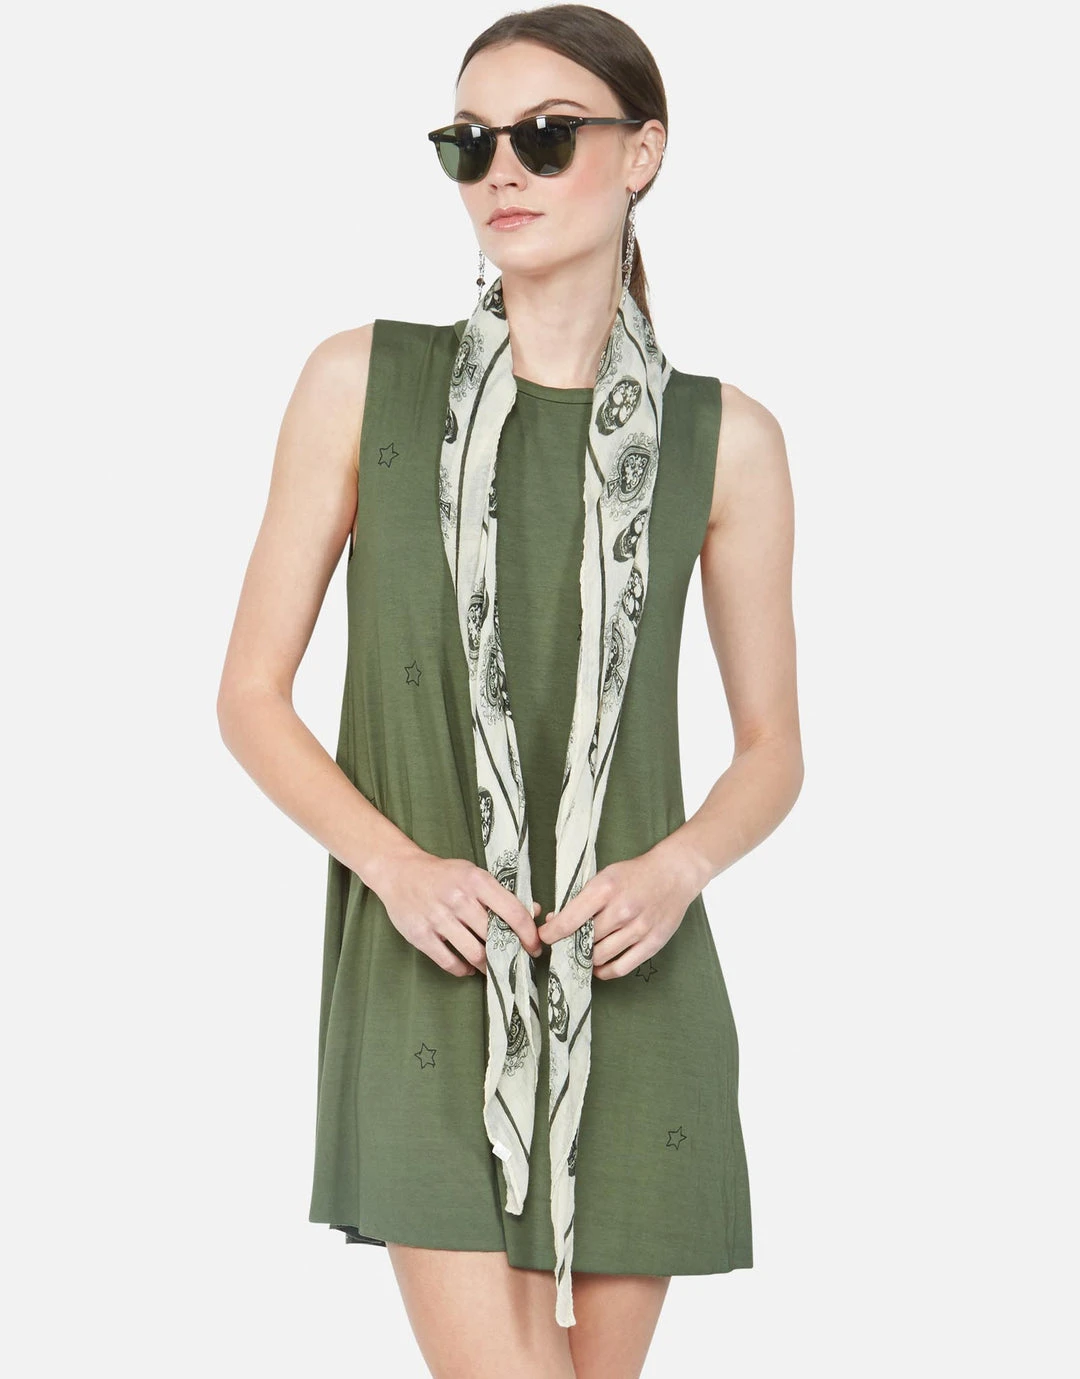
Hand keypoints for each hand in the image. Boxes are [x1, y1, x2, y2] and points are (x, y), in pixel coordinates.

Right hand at [373, 847, 542, 977]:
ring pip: (474, 953)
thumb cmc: (444, 875)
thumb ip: (502, 895)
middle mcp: (459, 899)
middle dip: (507, 953)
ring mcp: (438, 918)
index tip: (534, 947)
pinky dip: (463, 970)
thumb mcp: (474, 875)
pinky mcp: (420, 934)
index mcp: (476, 881)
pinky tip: (468, 968)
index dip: (529, 934)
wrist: (400, 871)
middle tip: (512, 960)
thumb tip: (535, 912)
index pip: (513, 912)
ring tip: (490, 967)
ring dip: (487, 966)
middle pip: (494, 936)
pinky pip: (449, 962)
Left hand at [536, 842, 703, 978]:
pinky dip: (605, 971)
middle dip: (569, 944)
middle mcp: (622, 911)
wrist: (674, 873)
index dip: (551, 934)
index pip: (569, 921)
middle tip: (564, 944)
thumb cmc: (635, 874)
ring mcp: (639, 929)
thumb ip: (582, 898)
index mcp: (606, 890)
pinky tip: (598, 965)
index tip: (543, 937)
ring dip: (586, 958)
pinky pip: (622, 967)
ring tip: (582, 952)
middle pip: (584, 941)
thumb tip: (557, 921)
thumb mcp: (604, 876)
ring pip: (600, 956)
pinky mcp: (653, 943)